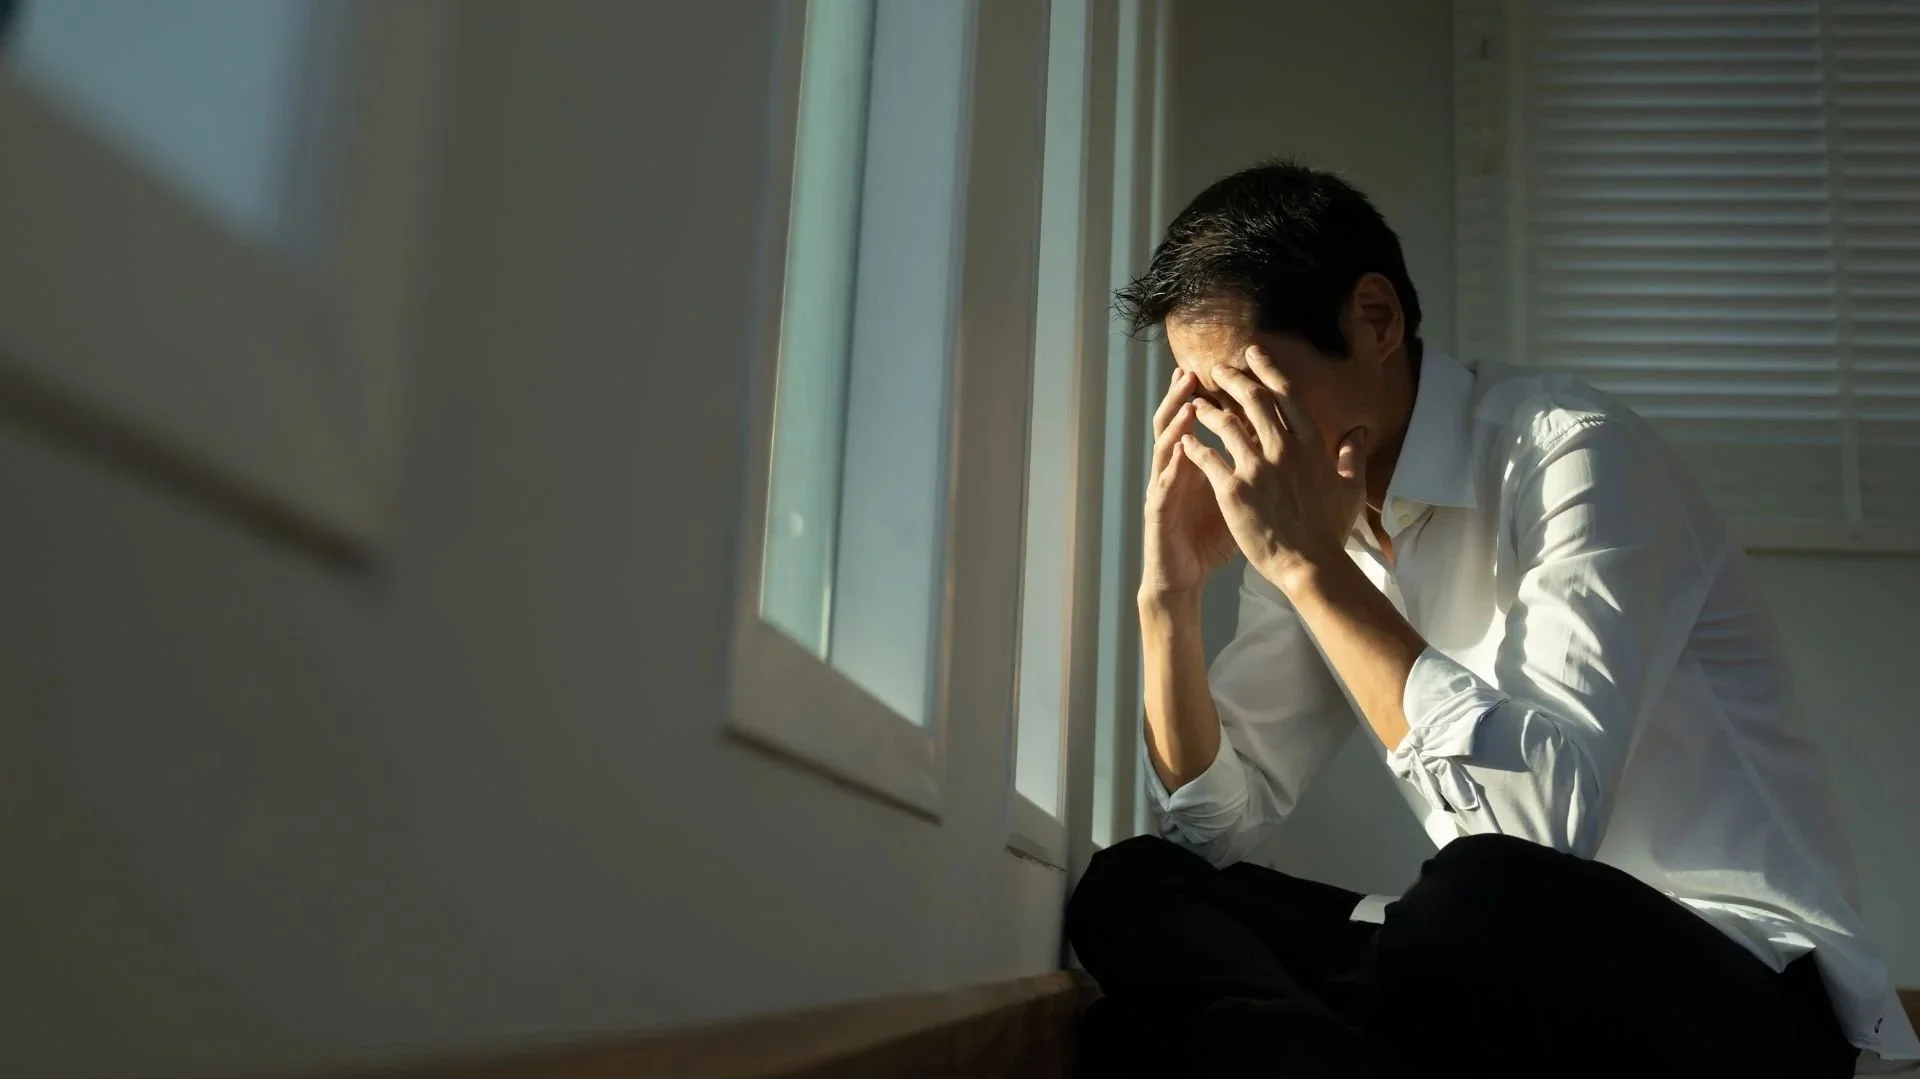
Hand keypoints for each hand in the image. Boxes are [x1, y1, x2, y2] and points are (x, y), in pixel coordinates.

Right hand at [1140, 368, 1236, 602]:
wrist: (1181, 573)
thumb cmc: (1209, 537)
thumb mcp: (1235, 499)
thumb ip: (1252, 472)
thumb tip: (1285, 452)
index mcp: (1197, 463)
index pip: (1201, 420)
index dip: (1210, 394)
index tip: (1218, 368)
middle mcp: (1177, 467)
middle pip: (1176, 421)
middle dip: (1183, 394)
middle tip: (1193, 369)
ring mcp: (1165, 486)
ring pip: (1164, 444)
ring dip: (1175, 420)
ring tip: (1187, 399)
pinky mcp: (1158, 509)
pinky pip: (1164, 481)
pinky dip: (1172, 462)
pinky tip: (1180, 446)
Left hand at [1180, 349, 1368, 594]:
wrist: (1310, 565)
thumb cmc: (1330, 531)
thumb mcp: (1350, 489)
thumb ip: (1352, 456)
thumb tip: (1359, 433)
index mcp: (1310, 445)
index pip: (1287, 394)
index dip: (1268, 369)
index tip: (1252, 354)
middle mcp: (1283, 448)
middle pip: (1254, 399)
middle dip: (1232, 379)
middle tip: (1216, 370)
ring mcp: (1257, 467)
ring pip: (1226, 424)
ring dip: (1208, 409)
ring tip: (1195, 403)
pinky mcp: (1233, 489)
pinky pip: (1207, 458)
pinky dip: (1195, 446)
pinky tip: (1185, 440)